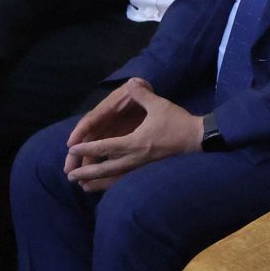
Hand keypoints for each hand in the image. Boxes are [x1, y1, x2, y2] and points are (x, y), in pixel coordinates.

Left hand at [62, 79, 198, 191]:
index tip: (72, 150)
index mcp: (136, 142)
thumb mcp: (160, 105)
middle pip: (107, 169)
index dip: (88, 148)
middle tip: (70, 176)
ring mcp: (142, 167)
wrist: (199, 139)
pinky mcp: (149, 171)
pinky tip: (107, 188)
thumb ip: (142, 94)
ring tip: (83, 187)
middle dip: (87, 172)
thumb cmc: (178, 123)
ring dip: (98, 183)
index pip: (106, 147)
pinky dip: (114, 185)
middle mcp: (136, 158)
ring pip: (116, 179)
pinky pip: (127, 181)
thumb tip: (131, 82)